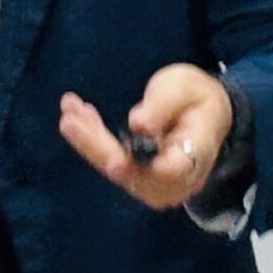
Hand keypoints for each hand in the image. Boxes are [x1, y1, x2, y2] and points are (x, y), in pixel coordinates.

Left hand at [57, 63, 231, 210]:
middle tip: (70, 121)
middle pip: (135, 172)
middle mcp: (178, 179)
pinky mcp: (138, 176)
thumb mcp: (183, 88)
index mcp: (197, 153)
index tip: (115, 162)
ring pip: (118, 169)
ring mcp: (156, 183)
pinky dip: (91, 140)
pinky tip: (74, 116)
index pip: (172, 170)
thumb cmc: (196, 97)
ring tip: (68, 113)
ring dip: (88, 141)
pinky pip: (112, 162)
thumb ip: (162, 106)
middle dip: (98, 147)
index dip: (142, 168)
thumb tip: (138, 125)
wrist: (204, 114)